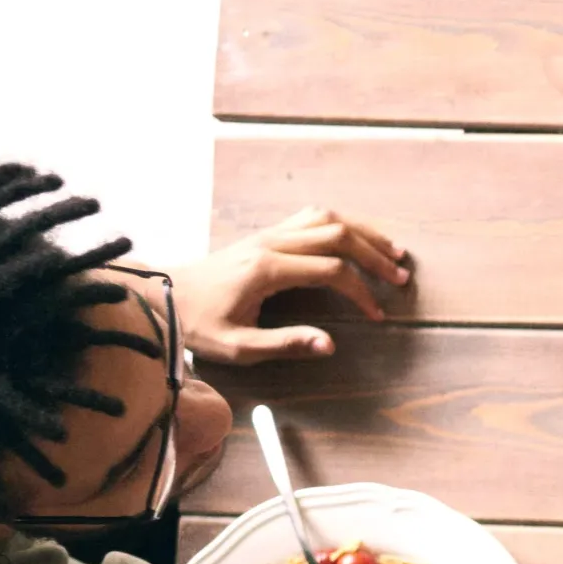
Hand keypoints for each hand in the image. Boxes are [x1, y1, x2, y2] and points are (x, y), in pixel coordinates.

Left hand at [166, 209, 411, 363]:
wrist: (162, 295)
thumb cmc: (199, 324)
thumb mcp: (238, 346)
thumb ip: (285, 343)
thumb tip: (330, 344)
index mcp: (267, 270)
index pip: (331, 271)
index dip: (362, 292)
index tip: (376, 315)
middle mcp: (271, 244)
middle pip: (337, 235)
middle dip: (375, 255)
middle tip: (401, 277)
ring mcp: (268, 234)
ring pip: (327, 218)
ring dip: (363, 233)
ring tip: (392, 251)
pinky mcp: (266, 235)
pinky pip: (311, 217)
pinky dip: (342, 225)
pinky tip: (357, 239)